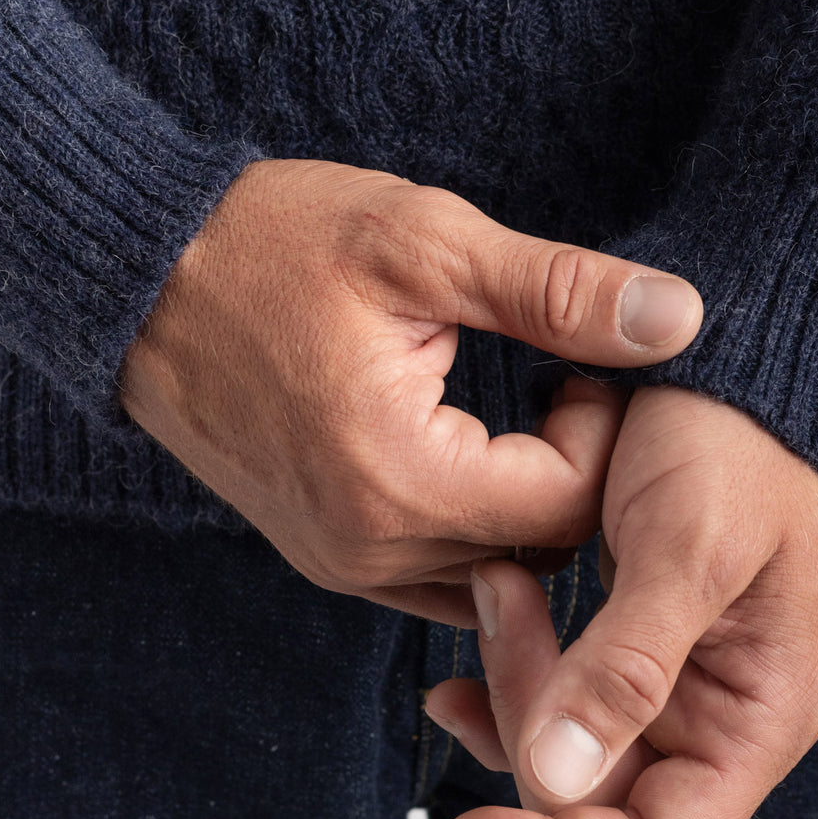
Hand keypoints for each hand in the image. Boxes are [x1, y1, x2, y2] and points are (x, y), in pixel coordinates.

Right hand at [118, 159, 702, 624]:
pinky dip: (475, 527)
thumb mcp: (425, 243)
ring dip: (528, 506)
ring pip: (492, 572)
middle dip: (575, 472)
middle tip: (562, 381)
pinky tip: (474, 451)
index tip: (577, 364)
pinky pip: (437, 575)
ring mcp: (341, 562)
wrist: (138, 277)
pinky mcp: (324, 553)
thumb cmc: (273, 244)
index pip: (569, 505)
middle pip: (538, 550)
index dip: (603, 434)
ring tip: (519, 413)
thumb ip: (557, 291)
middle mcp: (370, 547)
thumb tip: (680, 318)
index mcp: (402, 477)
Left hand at [426, 385, 817, 818]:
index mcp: (758, 718)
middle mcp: (719, 719)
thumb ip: (626, 668)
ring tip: (497, 576)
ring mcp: (672, 684)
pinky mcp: (632, 642)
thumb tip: (552, 782)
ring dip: (514, 680)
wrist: (730, 357)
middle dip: (528, 723)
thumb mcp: (688, 548)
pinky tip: (487, 610)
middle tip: (499, 598)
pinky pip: (559, 694)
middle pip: (598, 799)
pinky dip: (512, 666)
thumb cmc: (735, 444)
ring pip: (566, 746)